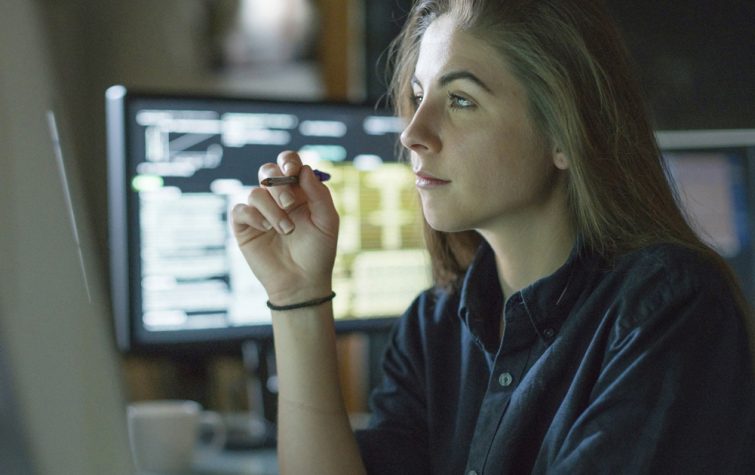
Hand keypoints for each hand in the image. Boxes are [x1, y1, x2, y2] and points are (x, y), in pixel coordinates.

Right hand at [231, 151, 338, 304]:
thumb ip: (318, 194)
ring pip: (256, 192)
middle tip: (291, 204)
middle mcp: (277, 198)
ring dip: (272, 210)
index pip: (289, 164)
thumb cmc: (318, 252)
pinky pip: (240, 209)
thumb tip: (304, 170)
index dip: (288, 162)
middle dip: (279, 185)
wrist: (303, 282)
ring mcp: (260, 212)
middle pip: (268, 171)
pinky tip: (266, 230)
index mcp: (299, 192)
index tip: (292, 172)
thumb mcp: (327, 221)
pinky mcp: (244, 227)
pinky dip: (254, 216)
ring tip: (287, 230)